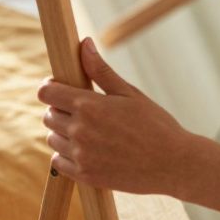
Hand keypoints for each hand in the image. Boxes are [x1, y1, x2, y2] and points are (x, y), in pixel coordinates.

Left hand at [36, 38, 219, 211]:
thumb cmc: (155, 125)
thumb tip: (84, 43)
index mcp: (89, 106)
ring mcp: (81, 155)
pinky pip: (58, 162)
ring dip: (64, 134)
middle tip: (84, 112)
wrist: (173, 164)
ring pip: (52, 139)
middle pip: (48, 116)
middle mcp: (79, 131)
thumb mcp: (130, 93)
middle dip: (61, 110)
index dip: (51, 88)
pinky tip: (88, 150)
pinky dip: (67, 155)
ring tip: (89, 132)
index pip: (46, 93)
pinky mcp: (84, 175)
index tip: (61, 88)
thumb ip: (101, 70)